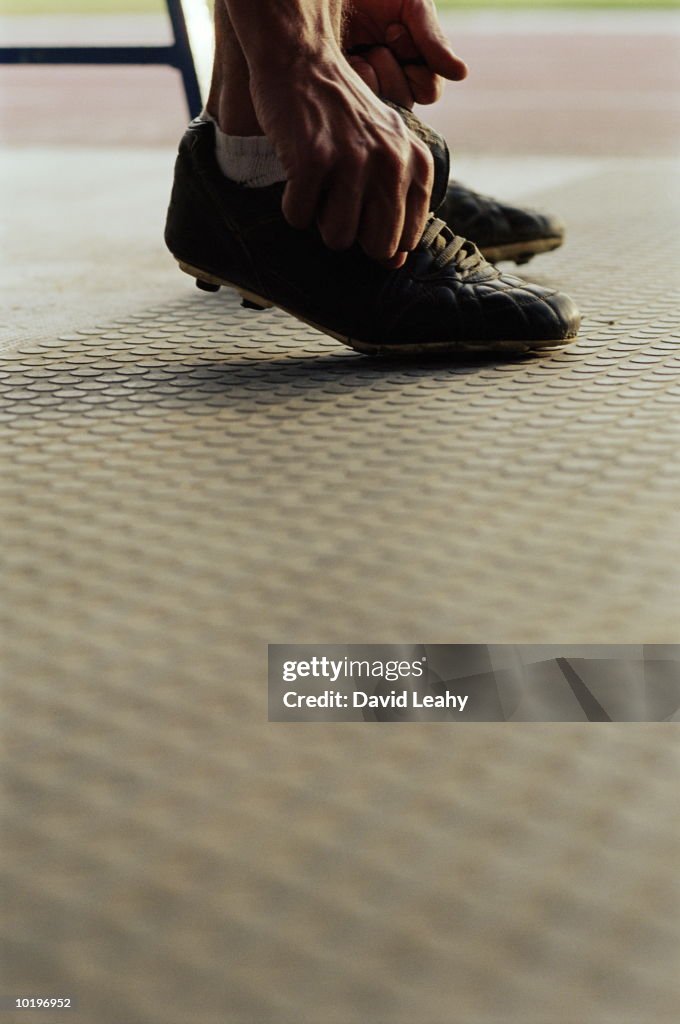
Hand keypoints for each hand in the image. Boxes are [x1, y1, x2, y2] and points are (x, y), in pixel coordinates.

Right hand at [249, 44, 433, 266]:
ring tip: (318, 182)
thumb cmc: (342, 114)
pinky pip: (299, 217)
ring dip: (320, 219)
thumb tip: (394, 262)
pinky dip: (291, 204)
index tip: (360, 205)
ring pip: (337, 239)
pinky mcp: (313, 160)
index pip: (404, 240)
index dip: (376, 234)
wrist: (302, 60)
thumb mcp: (385, 150)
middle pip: (375, 247)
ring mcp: (353, 161)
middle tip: (337, 197)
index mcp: (415, 164)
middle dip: (352, 233)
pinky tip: (296, 171)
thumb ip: (397, 203)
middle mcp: (391, 163)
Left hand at [344, 0, 466, 108]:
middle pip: (405, 102)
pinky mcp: (341, 94)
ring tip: (360, 49)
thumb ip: (434, 40)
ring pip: (384, 106)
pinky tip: (346, 58)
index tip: (396, 32)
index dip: (419, 70)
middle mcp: (389, 81)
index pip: (429, 91)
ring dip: (374, 71)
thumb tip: (461, 74)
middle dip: (392, 67)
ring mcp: (364, 91)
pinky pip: (359, 102)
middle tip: (379, 40)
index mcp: (411, 64)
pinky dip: (354, 76)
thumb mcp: (412, 6)